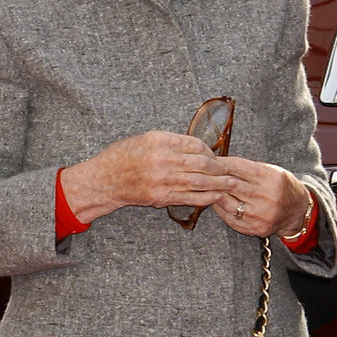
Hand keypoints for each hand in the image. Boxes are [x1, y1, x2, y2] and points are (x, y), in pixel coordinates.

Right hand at [60, 130, 232, 222]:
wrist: (106, 179)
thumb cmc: (125, 155)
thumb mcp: (147, 138)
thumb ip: (172, 141)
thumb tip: (198, 147)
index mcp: (160, 141)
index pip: (196, 145)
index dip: (210, 151)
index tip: (216, 155)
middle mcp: (163, 160)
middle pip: (202, 164)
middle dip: (220, 168)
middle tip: (230, 170)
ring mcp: (163, 180)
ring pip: (200, 182)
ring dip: (219, 184)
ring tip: (231, 184)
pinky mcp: (161, 197)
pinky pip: (190, 198)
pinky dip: (206, 197)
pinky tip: (215, 196)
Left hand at [211, 158, 312, 237]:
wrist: (297, 212)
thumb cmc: (281, 186)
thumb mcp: (271, 170)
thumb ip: (247, 168)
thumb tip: (219, 162)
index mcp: (271, 178)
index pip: (238, 167)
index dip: (221, 163)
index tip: (209, 160)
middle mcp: (266, 197)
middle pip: (230, 185)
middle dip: (213, 178)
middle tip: (200, 173)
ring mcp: (259, 215)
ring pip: (226, 202)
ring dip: (213, 193)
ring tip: (204, 187)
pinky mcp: (254, 228)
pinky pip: (229, 217)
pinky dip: (219, 208)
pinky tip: (214, 201)